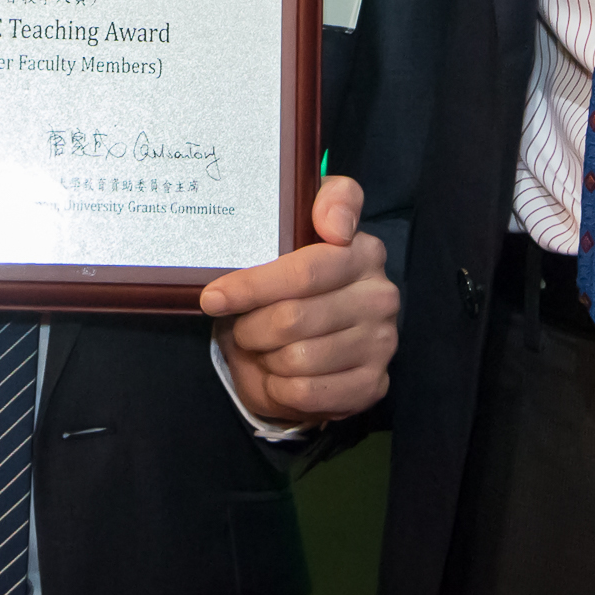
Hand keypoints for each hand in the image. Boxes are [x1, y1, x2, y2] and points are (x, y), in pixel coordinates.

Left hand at [200, 175, 397, 426]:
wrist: (320, 329)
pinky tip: (276, 375)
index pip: (302, 273)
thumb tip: (336, 226)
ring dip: (264, 359)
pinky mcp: (373, 383)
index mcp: (365, 252)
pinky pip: (307, 393)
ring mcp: (382, 343)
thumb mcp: (306, 224)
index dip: (252, 287)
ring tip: (260, 348)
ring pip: (297, 360)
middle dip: (250, 328)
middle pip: (292, 320)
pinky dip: (278, 388)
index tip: (213, 298)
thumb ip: (328, 201)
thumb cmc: (301, 273)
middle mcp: (380, 297)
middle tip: (239, 327)